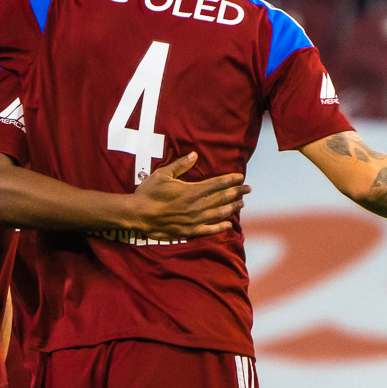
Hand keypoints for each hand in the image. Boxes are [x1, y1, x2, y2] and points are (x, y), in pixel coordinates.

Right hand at [127, 152, 249, 237]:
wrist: (137, 215)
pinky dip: (220, 227)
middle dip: (237, 192)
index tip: (241, 178)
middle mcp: (197, 206)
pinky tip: (229, 224)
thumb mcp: (163, 174)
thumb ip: (180, 165)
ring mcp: (194, 220)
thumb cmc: (148, 193)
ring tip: (242, 204)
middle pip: (222, 198)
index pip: (217, 184)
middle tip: (249, 189)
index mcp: (192, 191)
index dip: (231, 180)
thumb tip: (194, 155)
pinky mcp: (189, 232)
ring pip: (219, 213)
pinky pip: (209, 230)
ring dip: (232, 208)